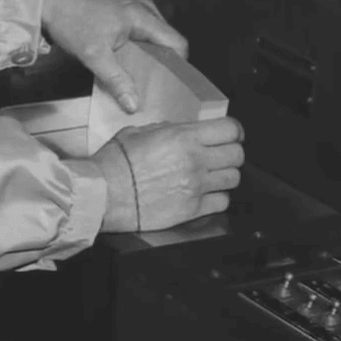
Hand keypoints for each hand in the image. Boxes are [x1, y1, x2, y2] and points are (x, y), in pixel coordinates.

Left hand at [40, 0, 188, 112]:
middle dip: (163, 62)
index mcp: (142, 14)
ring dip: (151, 54)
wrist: (50, 3)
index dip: (178, 65)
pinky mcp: (128, 6)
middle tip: (153, 84)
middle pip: (168, 39)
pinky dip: (141, 45)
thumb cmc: (72, 24)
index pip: (176, 42)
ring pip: (157, 35)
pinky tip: (130, 59)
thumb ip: (117, 80)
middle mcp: (145, 6)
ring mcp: (137, 4)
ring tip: (141, 74)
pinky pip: (145, 29)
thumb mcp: (94, 56)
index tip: (169, 84)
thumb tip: (134, 105)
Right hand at [98, 118, 244, 232]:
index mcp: (184, 137)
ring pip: (234, 178)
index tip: (231, 134)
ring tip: (214, 176)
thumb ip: (167, 129)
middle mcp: (195, 161)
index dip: (234, 131)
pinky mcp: (192, 210)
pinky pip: (222, 202)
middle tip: (222, 155)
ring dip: (226, 176)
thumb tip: (181, 131)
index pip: (230, 129)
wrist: (103, 194)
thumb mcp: (139, 132)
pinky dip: (218, 198)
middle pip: (237, 154)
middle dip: (232, 153)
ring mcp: (196, 187)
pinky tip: (207, 194)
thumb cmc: (115, 163)